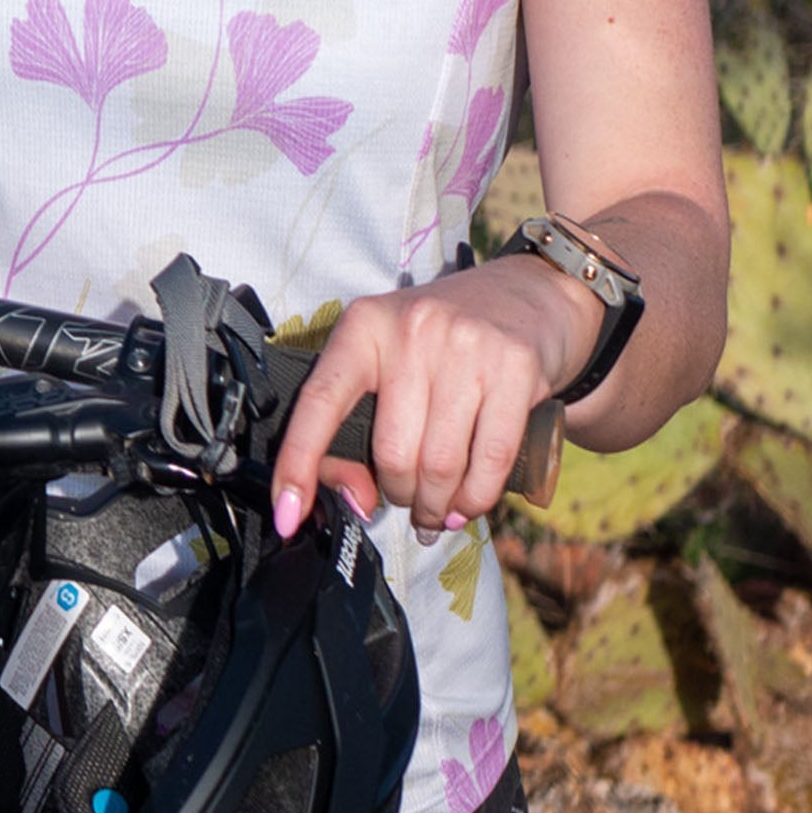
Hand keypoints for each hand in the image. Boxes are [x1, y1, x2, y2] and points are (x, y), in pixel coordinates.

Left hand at [269, 259, 598, 538]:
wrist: (525, 298)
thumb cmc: (441, 343)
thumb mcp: (388, 360)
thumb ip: (357, 427)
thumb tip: (358, 500)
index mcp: (364, 325)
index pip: (320, 399)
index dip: (299, 462)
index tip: (286, 514)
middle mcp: (411, 329)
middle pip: (393, 452)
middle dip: (399, 496)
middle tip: (409, 501)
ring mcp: (466, 346)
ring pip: (440, 466)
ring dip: (437, 507)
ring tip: (437, 512)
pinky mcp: (515, 368)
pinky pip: (491, 463)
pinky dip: (476, 500)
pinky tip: (467, 505)